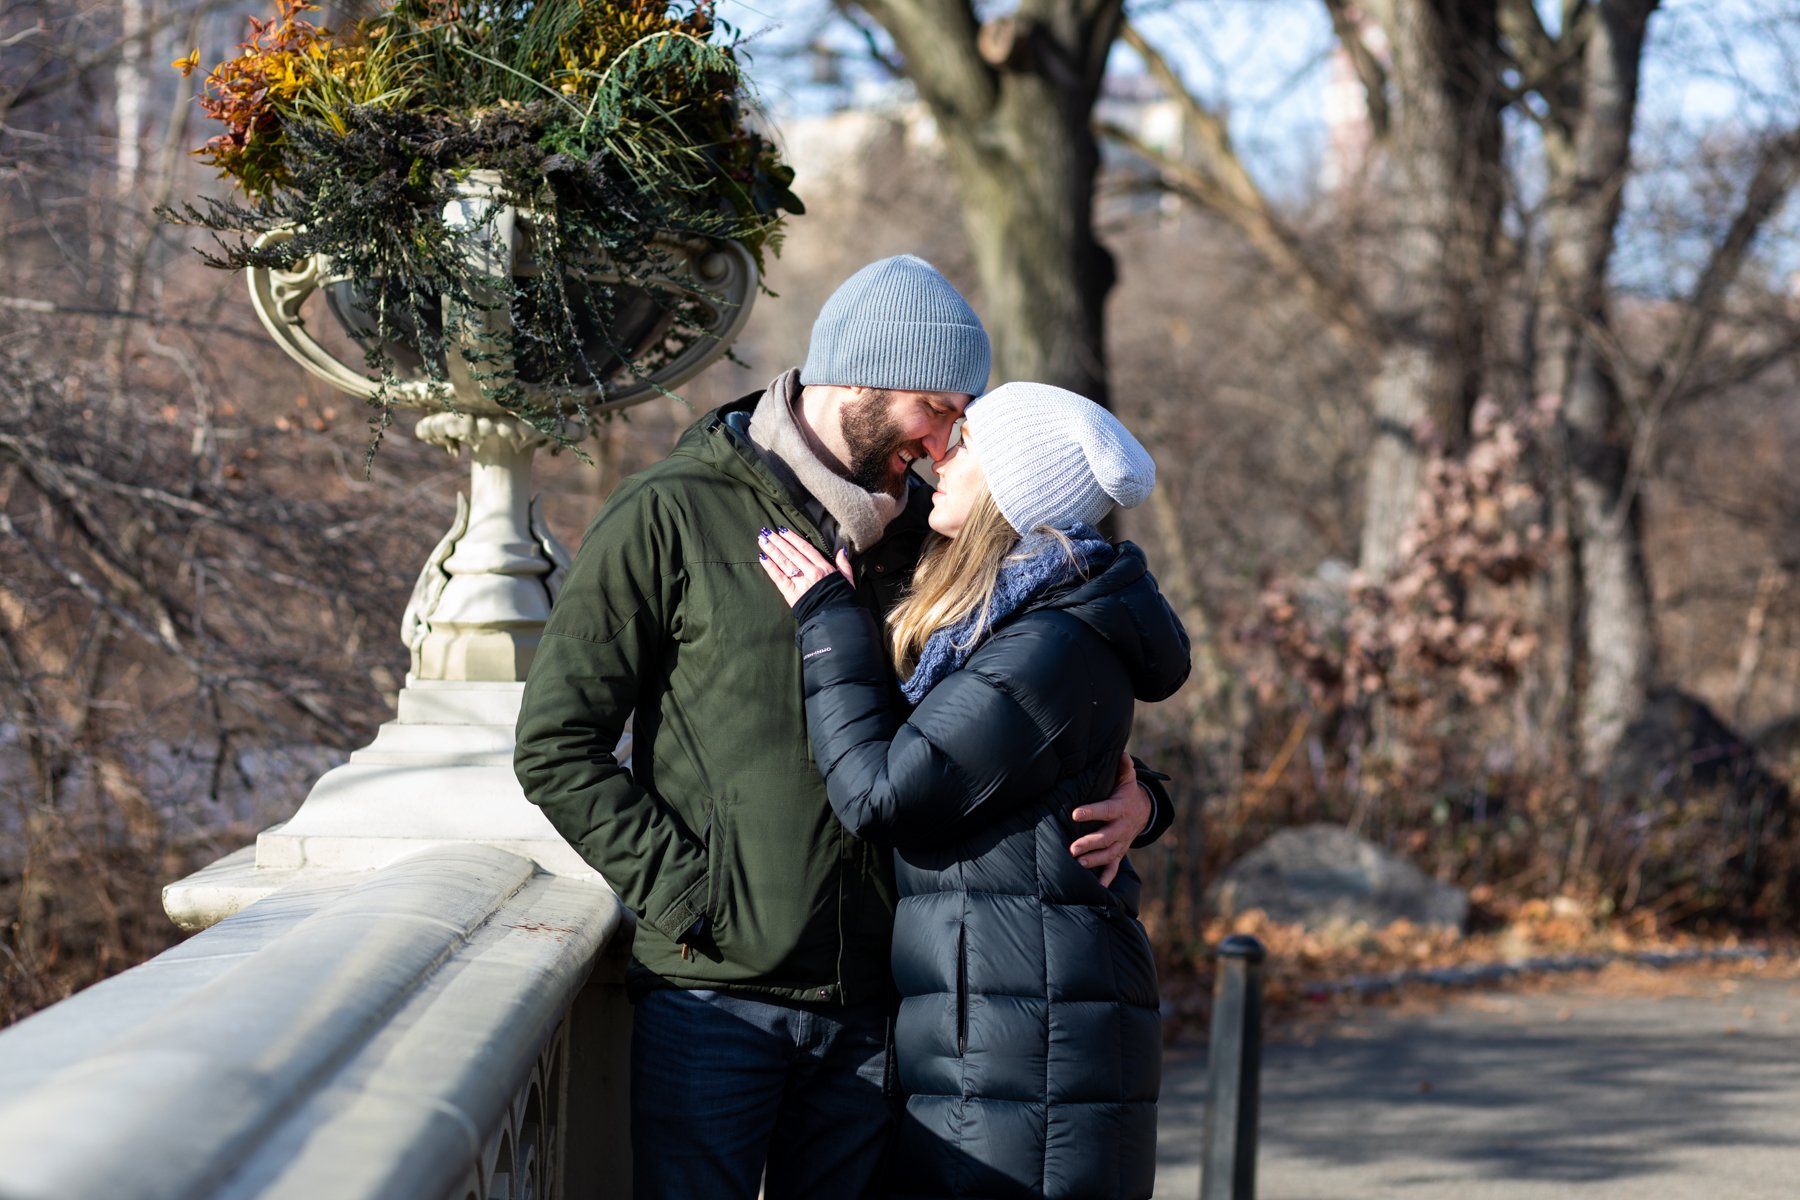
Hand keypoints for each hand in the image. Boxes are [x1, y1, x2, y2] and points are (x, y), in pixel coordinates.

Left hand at [757, 527, 852, 607]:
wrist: (836, 620)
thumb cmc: (843, 601)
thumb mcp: (847, 580)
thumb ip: (844, 564)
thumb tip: (841, 550)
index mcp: (824, 568)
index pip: (806, 549)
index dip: (793, 538)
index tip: (783, 530)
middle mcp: (811, 572)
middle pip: (792, 553)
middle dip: (778, 541)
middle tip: (766, 531)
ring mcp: (800, 582)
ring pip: (784, 562)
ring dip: (772, 550)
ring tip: (762, 540)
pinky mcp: (791, 593)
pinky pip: (779, 577)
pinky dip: (770, 567)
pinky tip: (762, 557)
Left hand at [1068, 749, 1149, 886]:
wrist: (1143, 813)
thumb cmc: (1126, 793)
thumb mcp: (1127, 779)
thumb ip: (1123, 767)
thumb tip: (1121, 752)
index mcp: (1119, 808)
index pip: (1105, 810)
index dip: (1091, 812)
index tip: (1075, 813)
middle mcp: (1121, 828)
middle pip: (1105, 837)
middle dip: (1089, 843)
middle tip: (1073, 848)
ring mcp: (1121, 843)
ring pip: (1108, 854)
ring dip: (1094, 860)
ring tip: (1078, 863)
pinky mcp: (1119, 853)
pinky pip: (1113, 868)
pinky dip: (1106, 878)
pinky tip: (1096, 888)